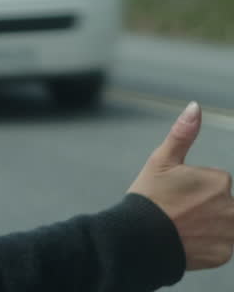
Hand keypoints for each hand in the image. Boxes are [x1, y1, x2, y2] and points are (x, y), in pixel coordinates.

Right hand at [128, 102, 233, 269]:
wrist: (138, 238)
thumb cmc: (148, 197)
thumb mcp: (161, 160)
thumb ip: (182, 133)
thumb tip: (195, 106)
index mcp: (219, 182)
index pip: (217, 183)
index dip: (196, 187)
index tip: (177, 194)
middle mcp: (231, 208)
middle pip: (224, 204)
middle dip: (206, 206)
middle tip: (180, 211)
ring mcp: (229, 234)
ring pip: (225, 225)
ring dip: (210, 225)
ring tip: (184, 226)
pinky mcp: (224, 254)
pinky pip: (221, 245)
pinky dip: (208, 244)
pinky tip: (187, 240)